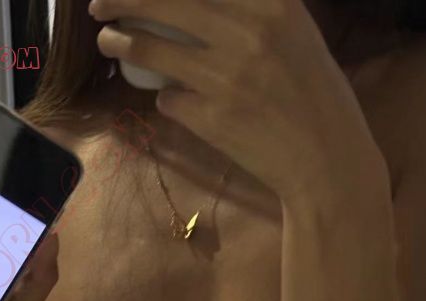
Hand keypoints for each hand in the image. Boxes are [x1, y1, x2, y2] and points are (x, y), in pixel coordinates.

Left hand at [90, 0, 387, 205]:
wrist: (326, 160)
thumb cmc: (314, 94)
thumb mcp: (296, 32)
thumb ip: (254, 9)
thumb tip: (204, 2)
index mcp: (273, 4)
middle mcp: (248, 32)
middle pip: (165, 0)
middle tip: (98, 2)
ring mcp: (226, 77)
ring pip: (152, 48)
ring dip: (119, 42)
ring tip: (107, 41)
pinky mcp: (212, 118)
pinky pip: (169, 98)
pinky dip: (165, 97)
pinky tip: (172, 98)